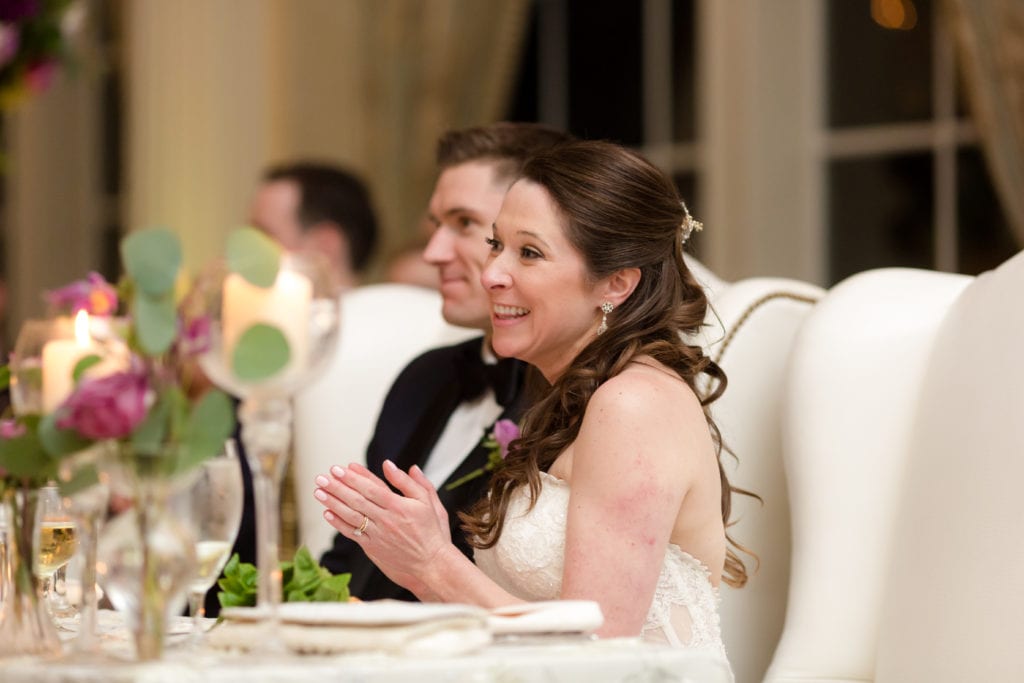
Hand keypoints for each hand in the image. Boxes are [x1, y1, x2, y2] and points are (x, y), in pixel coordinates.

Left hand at [314, 461, 451, 595]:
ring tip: (319, 491)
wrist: (432, 565)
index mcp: (400, 506)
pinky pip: (352, 533)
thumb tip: (390, 465)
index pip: (372, 487)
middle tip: (322, 477)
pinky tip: (328, 513)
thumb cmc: (432, 533)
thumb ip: (411, 482)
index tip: (341, 468)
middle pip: (357, 499)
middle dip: (338, 487)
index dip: (355, 477)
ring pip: (351, 515)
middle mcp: (386, 520)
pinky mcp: (373, 548)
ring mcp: (378, 535)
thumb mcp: (429, 502)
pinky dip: (339, 523)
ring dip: (333, 502)